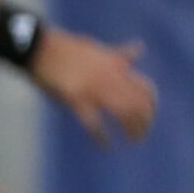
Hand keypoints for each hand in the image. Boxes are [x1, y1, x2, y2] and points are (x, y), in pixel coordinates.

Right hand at [30, 28, 155, 145]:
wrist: (41, 48)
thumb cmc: (68, 48)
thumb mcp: (99, 48)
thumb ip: (120, 54)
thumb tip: (140, 47)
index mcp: (116, 65)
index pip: (145, 88)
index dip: (151, 105)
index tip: (150, 116)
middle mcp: (110, 77)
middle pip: (138, 105)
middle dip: (144, 122)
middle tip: (142, 135)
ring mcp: (94, 88)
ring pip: (123, 114)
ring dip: (131, 130)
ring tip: (133, 141)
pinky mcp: (76, 99)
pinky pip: (94, 123)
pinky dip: (102, 137)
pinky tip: (106, 145)